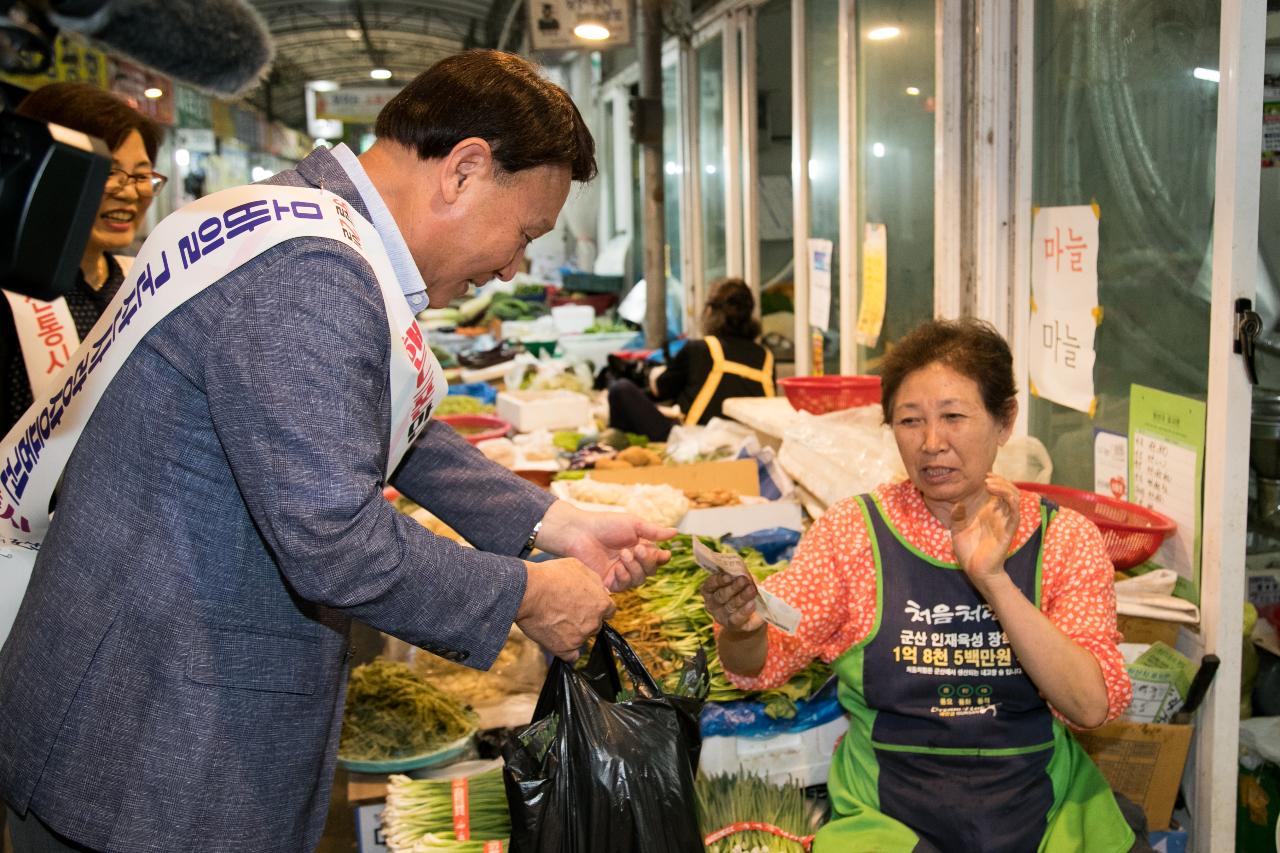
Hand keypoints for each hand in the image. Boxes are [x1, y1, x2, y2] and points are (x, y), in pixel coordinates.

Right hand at [516, 558, 615, 661]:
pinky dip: (566, 650)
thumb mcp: (578, 567)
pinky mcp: (564, 649)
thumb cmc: (551, 576)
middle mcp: (594, 622)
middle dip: (586, 619)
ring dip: (574, 632)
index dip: (597, 606)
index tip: (586, 604)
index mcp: (601, 603)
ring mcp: (580, 637)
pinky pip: (571, 656)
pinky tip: (558, 640)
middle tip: (567, 610)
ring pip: (583, 638)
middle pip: (596, 624)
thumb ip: (595, 581)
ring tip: (556, 620)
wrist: (528, 591)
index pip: (609, 610)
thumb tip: (603, 591)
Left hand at [535, 500, 675, 591]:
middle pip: (651, 570)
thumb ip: (654, 531)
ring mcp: (620, 572)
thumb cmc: (604, 524)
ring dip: (635, 567)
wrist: (580, 532)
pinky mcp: (609, 582)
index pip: (657, 558)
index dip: (661, 558)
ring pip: (640, 579)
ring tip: (623, 554)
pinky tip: (617, 566)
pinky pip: (625, 586)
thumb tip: (675, 533)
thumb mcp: (633, 524)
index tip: (664, 555)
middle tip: (636, 548)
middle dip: (647, 561)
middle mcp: (631, 562)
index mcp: (639, 547)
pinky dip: (625, 576)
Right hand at [700, 573, 764, 633]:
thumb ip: (740, 575)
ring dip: (742, 597)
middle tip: (744, 580)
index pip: (709, 585)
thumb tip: (744, 572)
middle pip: (721, 595)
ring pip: (730, 606)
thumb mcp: (740, 582)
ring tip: (752, 589)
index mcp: (709, 591)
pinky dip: (744, 611)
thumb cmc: (743, 591)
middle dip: (733, 587)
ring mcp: (720, 616)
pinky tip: (752, 604)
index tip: (729, 576)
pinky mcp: (732, 625)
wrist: (751, 615)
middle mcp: (712, 604)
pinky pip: (737, 618)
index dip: (718, 580)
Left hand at [950, 474, 1019, 588]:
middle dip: (1000, 480)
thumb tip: (957, 503)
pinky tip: (1000, 495)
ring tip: (989, 483)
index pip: (999, 490)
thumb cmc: (968, 550)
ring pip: (1014, 498)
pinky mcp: (1008, 532)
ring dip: (1004, 487)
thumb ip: (958, 515)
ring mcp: (1005, 522)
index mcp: (989, 512)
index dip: (994, 479)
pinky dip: (1010, 501)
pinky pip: (1015, 514)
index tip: (982, 474)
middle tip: (985, 477)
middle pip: (1009, 490)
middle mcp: (999, 515)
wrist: (975, 570)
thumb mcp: (958, 528)